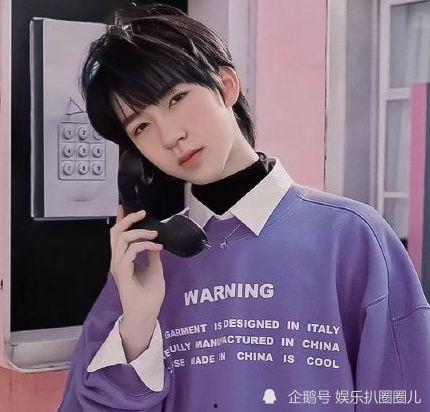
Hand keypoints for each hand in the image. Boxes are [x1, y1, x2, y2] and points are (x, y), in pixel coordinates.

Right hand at [109, 204, 165, 323]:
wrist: (146, 314)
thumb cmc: (149, 295)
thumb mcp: (155, 269)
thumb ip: (152, 255)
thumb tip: (155, 241)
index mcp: (123, 259)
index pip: (119, 236)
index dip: (121, 220)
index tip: (125, 207)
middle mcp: (118, 260)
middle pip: (116, 233)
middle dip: (128, 219)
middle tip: (142, 213)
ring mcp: (118, 266)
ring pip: (122, 239)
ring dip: (140, 233)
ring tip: (155, 234)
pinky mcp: (122, 272)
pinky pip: (131, 251)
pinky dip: (145, 245)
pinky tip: (157, 247)